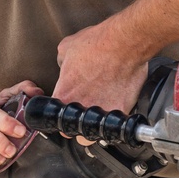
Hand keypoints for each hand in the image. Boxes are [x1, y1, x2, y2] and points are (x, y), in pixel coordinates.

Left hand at [53, 21, 150, 144]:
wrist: (124, 42)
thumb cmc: (98, 43)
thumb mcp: (67, 47)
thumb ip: (62, 62)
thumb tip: (64, 65)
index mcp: (64, 95)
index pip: (54, 117)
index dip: (61, 115)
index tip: (67, 110)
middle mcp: (81, 107)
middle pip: (72, 132)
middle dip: (76, 126)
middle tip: (84, 112)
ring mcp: (101, 112)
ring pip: (94, 135)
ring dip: (95, 129)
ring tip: (100, 117)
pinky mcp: (120, 111)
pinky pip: (116, 124)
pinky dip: (118, 119)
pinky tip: (118, 109)